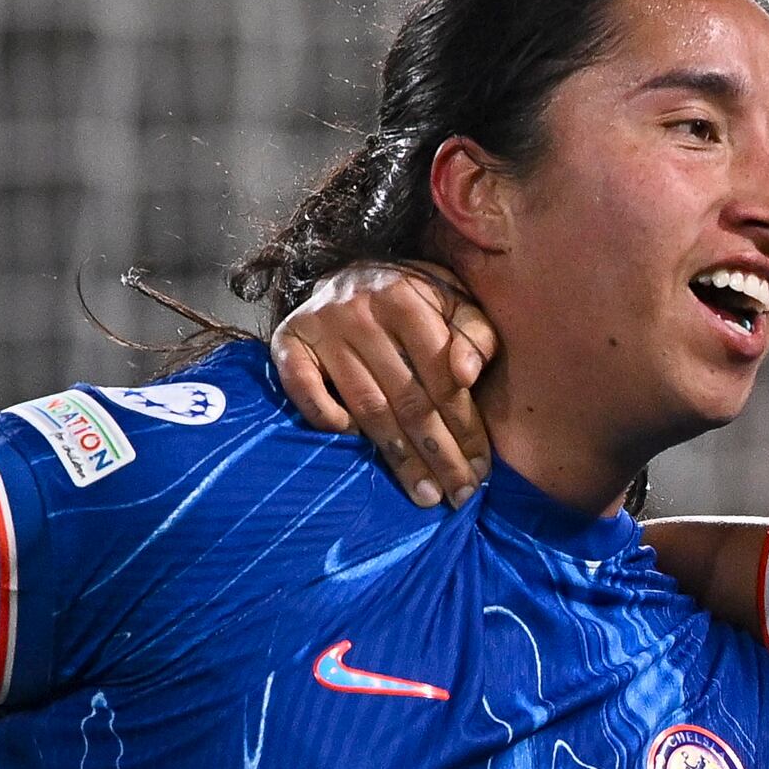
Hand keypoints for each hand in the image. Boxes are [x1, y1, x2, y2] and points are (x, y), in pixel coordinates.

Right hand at [275, 263, 495, 509]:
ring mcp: (321, 327)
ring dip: (398, 457)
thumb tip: (468, 375)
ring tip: (424, 493)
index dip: (465, 427)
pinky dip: (326, 417)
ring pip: (366, 406)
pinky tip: (353, 443)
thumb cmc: (413, 298)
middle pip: (407, 399)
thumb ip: (474, 334)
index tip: (480, 468)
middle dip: (438, 454)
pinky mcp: (288, 341)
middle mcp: (361, 311)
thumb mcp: (453, 300)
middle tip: (458, 495)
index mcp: (407, 298)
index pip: (441, 377)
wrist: (348, 273)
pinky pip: (304, 390)